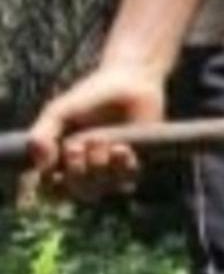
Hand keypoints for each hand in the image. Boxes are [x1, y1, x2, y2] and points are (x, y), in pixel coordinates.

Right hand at [21, 62, 166, 203]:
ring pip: (100, 188)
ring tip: (102, 140)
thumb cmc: (91, 96)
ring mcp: (109, 169)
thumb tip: (42, 166)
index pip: (51, 189)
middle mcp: (84, 168)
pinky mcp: (132, 165)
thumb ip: (43, 135)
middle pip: (76, 191)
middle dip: (76, 170)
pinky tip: (123, 148)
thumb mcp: (59, 111)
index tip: (54, 163)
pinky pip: (125, 180)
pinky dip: (122, 167)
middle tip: (77, 146)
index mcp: (60, 158)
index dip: (51, 184)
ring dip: (98, 167)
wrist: (130, 83)